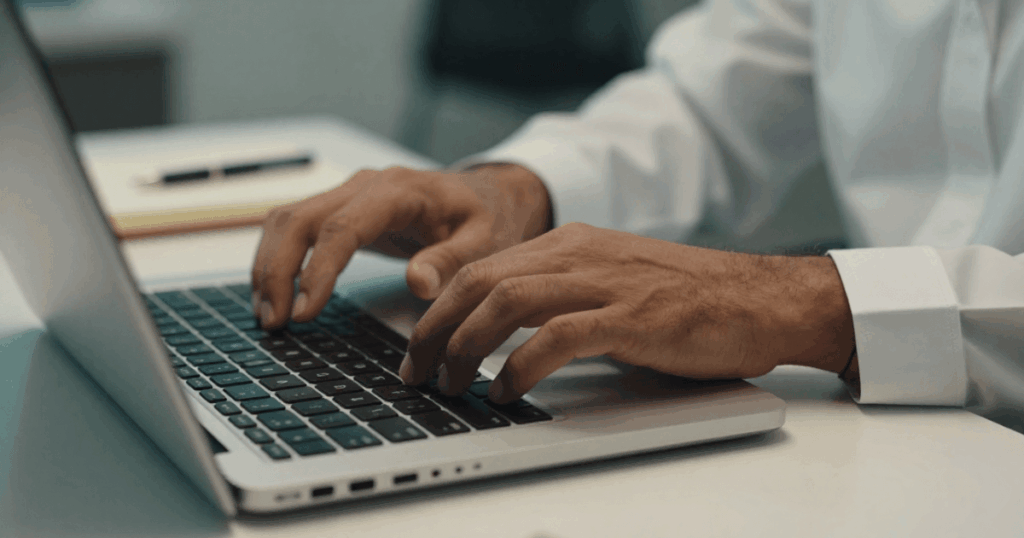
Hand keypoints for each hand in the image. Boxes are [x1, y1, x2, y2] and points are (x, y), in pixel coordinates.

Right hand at [251, 164, 550, 327]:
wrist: (490, 194)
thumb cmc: (488, 218)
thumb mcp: (485, 242)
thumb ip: (451, 261)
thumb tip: (417, 283)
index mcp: (398, 191)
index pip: (342, 228)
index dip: (318, 271)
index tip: (304, 313)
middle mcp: (365, 185)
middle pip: (299, 220)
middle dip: (278, 272)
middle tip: (275, 323)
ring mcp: (349, 193)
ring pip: (287, 221)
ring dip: (269, 267)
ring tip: (269, 316)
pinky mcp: (343, 208)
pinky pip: (296, 227)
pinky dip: (278, 259)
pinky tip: (277, 295)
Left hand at [401, 223, 855, 403]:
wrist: (761, 299)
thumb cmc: (689, 300)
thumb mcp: (611, 285)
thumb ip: (561, 299)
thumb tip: (507, 338)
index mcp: (569, 244)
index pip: (480, 269)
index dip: (438, 309)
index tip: (418, 346)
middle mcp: (578, 254)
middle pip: (479, 283)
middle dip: (435, 330)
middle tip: (416, 372)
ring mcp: (604, 282)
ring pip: (506, 303)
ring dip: (465, 348)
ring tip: (450, 385)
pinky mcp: (631, 317)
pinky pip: (556, 337)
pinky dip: (519, 366)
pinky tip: (505, 391)